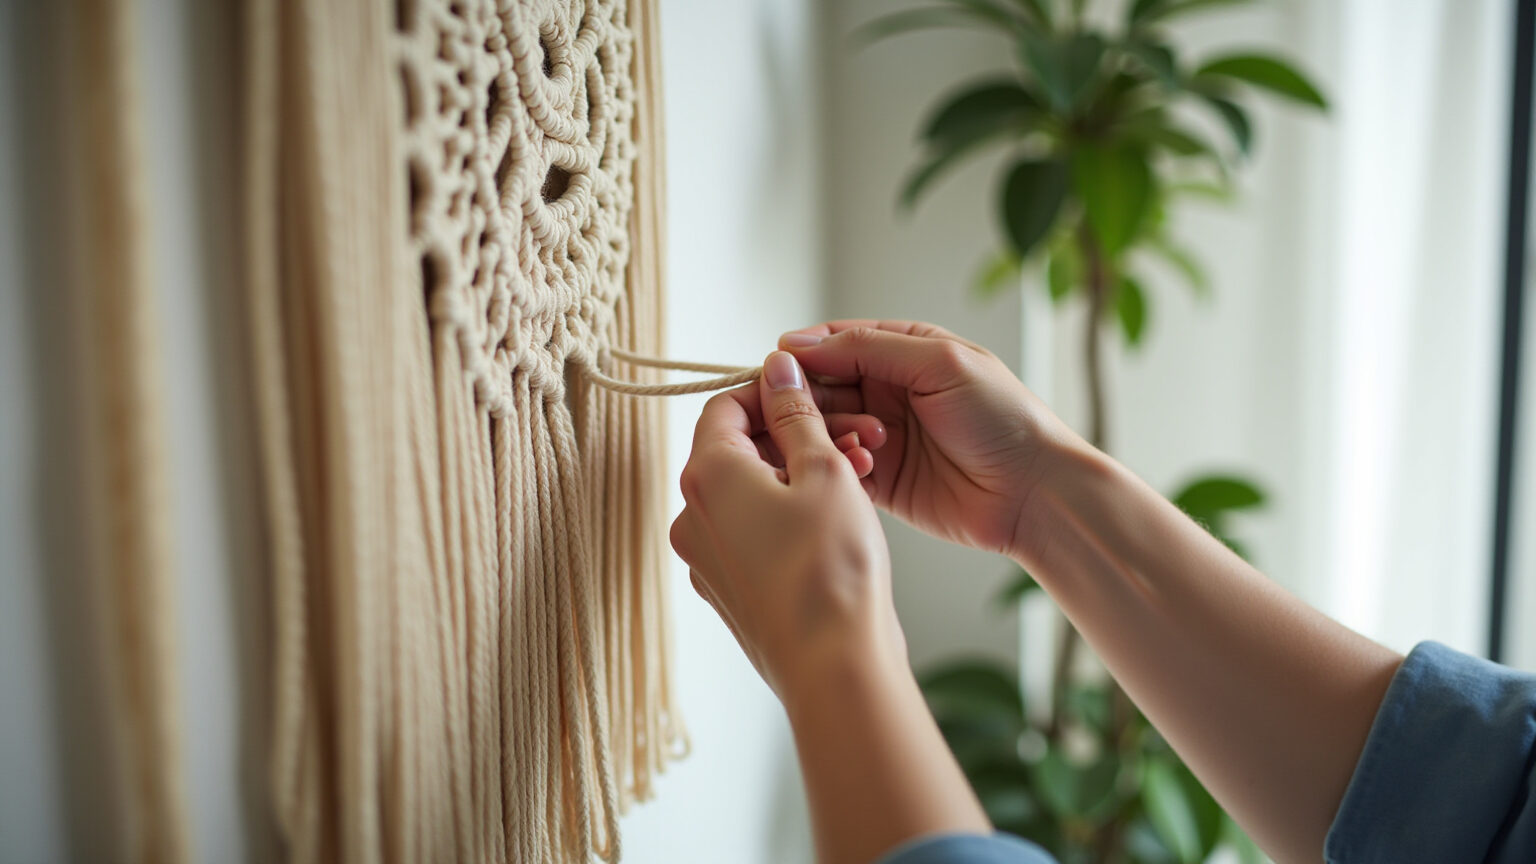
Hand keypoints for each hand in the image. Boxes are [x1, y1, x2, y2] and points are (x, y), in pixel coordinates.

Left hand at [669, 351, 906, 700]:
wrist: (834, 665)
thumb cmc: (831, 568)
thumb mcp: (824, 470)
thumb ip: (796, 412)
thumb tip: (775, 367)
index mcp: (707, 476)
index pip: (725, 406)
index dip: (773, 392)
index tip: (815, 396)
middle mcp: (692, 517)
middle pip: (739, 451)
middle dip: (797, 436)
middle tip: (855, 436)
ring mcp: (706, 560)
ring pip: (751, 495)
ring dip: (800, 477)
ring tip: (860, 476)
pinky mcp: (729, 593)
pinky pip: (754, 536)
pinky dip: (790, 518)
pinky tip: (839, 521)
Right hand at [779, 320, 1070, 559]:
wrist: (1034, 491)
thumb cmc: (1002, 418)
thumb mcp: (939, 363)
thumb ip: (868, 348)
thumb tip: (800, 343)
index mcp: (905, 351)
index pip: (837, 341)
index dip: (804, 353)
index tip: (777, 366)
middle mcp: (889, 390)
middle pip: (822, 385)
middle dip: (807, 397)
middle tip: (796, 412)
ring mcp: (883, 435)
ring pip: (826, 426)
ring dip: (829, 432)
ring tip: (861, 443)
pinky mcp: (883, 480)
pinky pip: (839, 466)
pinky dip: (838, 465)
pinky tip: (857, 468)